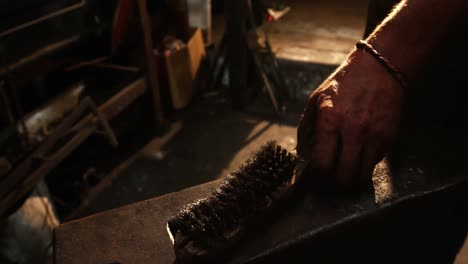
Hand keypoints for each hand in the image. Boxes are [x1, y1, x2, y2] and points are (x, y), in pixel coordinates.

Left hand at [297, 49, 403, 185]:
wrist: (381, 69)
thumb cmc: (344, 84)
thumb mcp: (316, 100)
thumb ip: (306, 129)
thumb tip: (300, 155)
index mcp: (330, 120)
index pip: (323, 165)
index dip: (318, 177)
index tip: (316, 176)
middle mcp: (353, 131)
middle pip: (344, 178)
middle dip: (335, 184)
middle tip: (330, 178)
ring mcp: (374, 136)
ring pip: (362, 177)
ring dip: (351, 179)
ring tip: (344, 171)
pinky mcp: (388, 138)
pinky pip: (374, 164)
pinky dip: (364, 165)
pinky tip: (358, 154)